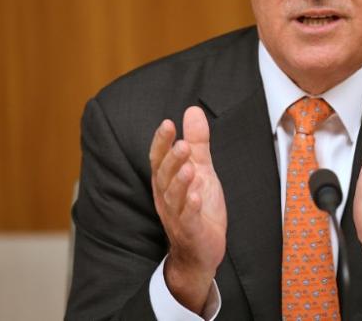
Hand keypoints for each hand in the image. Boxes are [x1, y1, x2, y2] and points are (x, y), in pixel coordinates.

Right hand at [149, 106, 226, 312]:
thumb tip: (193, 110)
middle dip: (172, 160)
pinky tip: (197, 197)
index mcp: (166, 181)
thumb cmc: (198, 207)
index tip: (167, 123)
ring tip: (190, 168)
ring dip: (180, 182)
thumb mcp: (201, 169)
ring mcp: (176, 216)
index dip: (161, 142)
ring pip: (174, 197)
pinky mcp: (190, 232)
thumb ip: (197, 142)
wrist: (202, 250)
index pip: (159, 158)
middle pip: (164, 176)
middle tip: (182, 144)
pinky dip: (190, 208)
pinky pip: (187, 219)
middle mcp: (166, 197)